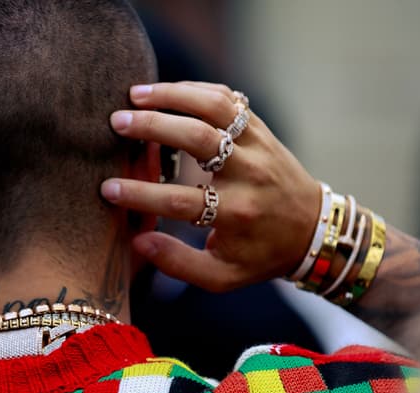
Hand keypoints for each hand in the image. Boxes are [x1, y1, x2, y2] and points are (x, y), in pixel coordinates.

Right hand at [101, 81, 321, 291]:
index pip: (182, 201)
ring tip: (135, 93)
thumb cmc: (261, 255)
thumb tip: (138, 242)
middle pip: (198, 139)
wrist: (312, 229)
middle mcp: (249, 174)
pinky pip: (228, 99)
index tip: (108, 188)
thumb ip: (179, 264)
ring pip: (215, 107)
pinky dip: (195, 90)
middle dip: (153, 127)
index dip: (141, 194)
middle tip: (117, 123)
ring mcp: (258, 145)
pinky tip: (166, 92)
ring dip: (173, 95)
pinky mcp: (261, 129)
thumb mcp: (223, 276)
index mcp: (238, 213)